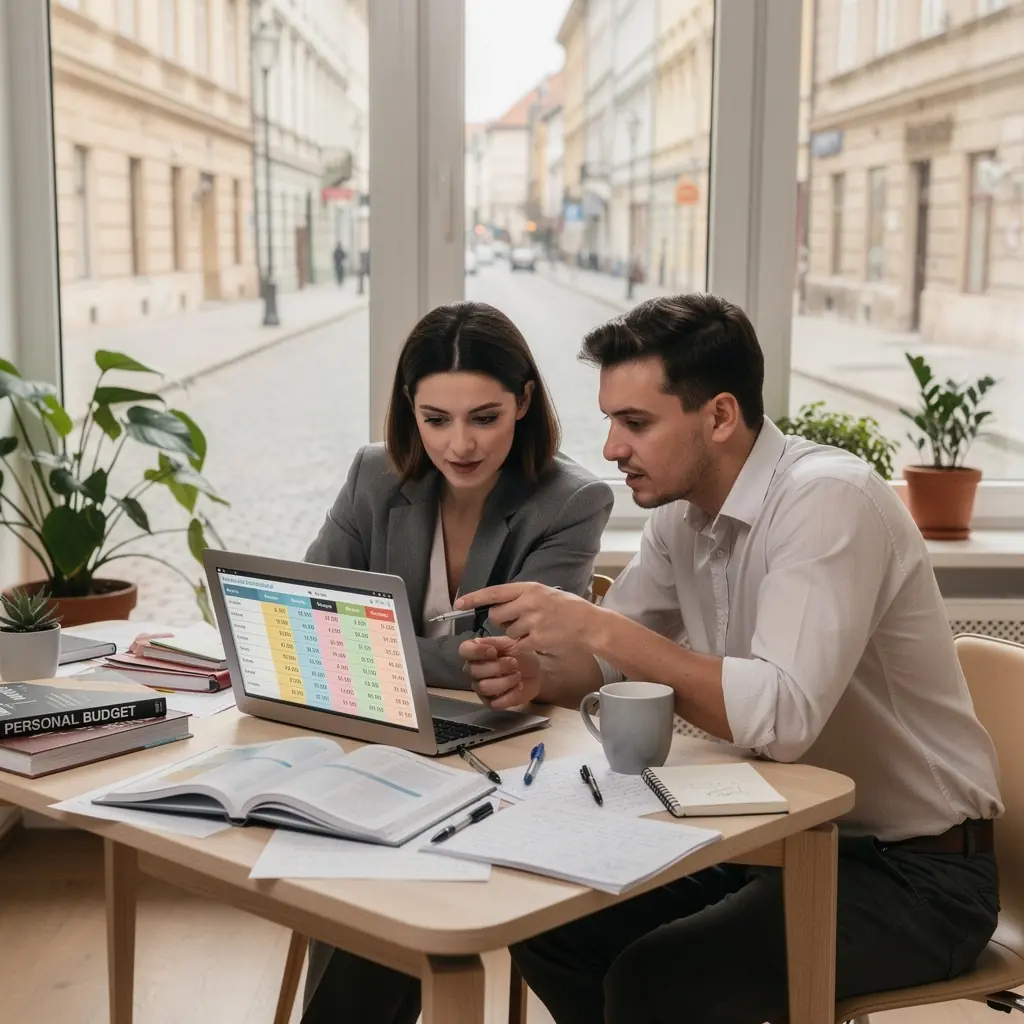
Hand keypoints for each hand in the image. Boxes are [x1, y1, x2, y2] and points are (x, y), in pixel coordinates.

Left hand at [455, 582, 601, 654]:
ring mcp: (533, 622)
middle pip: (496, 615)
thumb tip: (497, 603)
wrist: (589, 624)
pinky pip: (517, 645)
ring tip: (535, 629)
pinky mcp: (537, 639)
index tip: (459, 602)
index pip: (495, 592)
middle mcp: (529, 603)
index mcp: (529, 588)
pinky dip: (523, 646)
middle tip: (517, 620)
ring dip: (516, 634)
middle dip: (501, 621)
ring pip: (507, 632)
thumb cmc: (567, 608)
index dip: (475, 598)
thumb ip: (522, 596)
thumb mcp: (544, 593)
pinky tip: (537, 640)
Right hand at [459, 636, 542, 709]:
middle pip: (473, 671)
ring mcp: (480, 688)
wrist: (536, 672)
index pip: (464, 650)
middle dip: (498, 667)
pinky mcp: (491, 702)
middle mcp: (473, 670)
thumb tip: (482, 644)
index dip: (477, 651)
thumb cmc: (521, 655)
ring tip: (518, 675)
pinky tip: (519, 686)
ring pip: (484, 687)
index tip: (494, 652)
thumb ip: (496, 642)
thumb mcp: (511, 643)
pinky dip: (511, 694)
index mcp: (476, 652)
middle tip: (514, 663)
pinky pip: (495, 702)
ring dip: (506, 681)